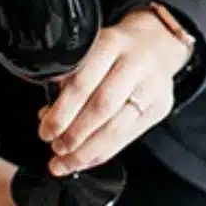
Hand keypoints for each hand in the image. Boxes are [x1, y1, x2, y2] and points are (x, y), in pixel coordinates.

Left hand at [39, 9, 191, 175]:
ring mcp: (151, 88)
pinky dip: (102, 153)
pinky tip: (86, 159)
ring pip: (116, 129)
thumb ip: (70, 78)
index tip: (46, 130)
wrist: (156, 44)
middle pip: (102, 107)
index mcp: (111, 44)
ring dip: (86, 151)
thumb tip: (47, 116)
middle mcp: (135, 65)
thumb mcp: (91, 49)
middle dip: (73, 135)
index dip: (61, 112)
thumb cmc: (116, 50)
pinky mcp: (159, 107)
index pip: (82, 83)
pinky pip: (127, 138)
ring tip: (65, 162)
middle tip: (55, 147)